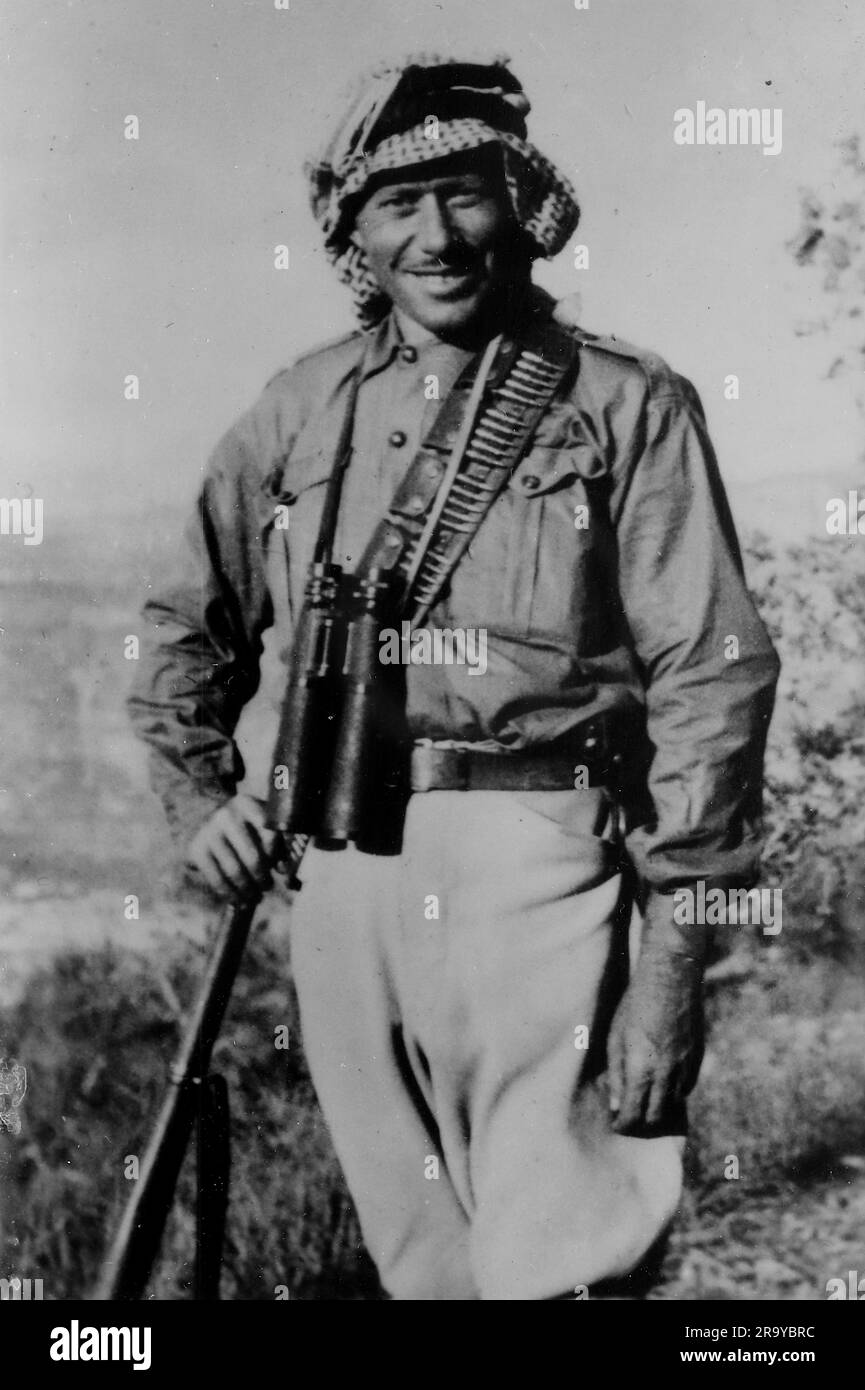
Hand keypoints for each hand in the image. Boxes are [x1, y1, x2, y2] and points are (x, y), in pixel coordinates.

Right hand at [185, 793, 276, 898]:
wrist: (206, 818)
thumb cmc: (243, 827)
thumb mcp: (260, 824)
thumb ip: (277, 843)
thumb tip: (284, 870)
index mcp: (247, 804)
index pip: (269, 832)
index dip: (276, 855)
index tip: (280, 870)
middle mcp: (226, 815)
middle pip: (252, 855)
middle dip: (262, 877)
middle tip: (268, 887)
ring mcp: (208, 832)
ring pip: (234, 870)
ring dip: (247, 889)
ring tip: (256, 898)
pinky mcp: (196, 849)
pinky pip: (216, 878)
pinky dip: (230, 893)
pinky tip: (238, 899)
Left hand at [606, 894, 706, 1135]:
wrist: (672, 979)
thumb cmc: (635, 1004)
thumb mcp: (615, 1037)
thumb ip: (616, 1074)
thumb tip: (615, 1105)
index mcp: (641, 1070)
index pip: (633, 1115)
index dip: (623, 1125)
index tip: (616, 1124)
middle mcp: (667, 1074)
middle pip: (656, 1118)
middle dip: (641, 1124)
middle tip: (629, 1120)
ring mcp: (686, 1067)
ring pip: (674, 1104)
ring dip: (659, 1109)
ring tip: (645, 1104)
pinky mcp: (698, 1058)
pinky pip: (687, 1087)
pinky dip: (674, 1093)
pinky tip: (663, 1085)